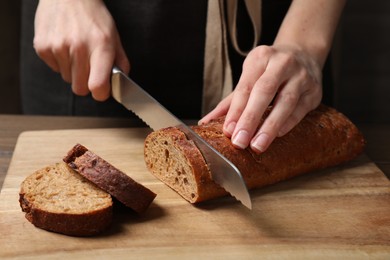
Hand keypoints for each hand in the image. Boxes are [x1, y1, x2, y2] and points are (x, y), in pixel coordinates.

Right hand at [33, 0, 129, 100]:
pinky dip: (60, 62)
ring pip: (67, 79)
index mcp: (101, 47)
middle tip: (89, 69)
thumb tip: (122, 84)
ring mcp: (58, 47)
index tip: (102, 90)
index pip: (98, 86)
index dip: (101, 93)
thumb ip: (121, 62)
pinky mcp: (42, 46)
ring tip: (76, 51)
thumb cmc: (93, 17)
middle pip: (80, 89)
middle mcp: (79, 47)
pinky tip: (64, 45)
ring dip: (72, 71)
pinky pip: (54, 68)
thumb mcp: (114, 36)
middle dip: (86, 84)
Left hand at [200, 44, 321, 152]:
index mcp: (260, 58)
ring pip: (286, 102)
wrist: (304, 54)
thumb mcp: (249, 76)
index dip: (236, 110)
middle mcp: (282, 63)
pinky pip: (300, 109)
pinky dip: (288, 123)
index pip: (245, 87)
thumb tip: (206, 123)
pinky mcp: (315, 90)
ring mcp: (301, 76)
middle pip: (265, 92)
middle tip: (240, 141)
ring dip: (270, 126)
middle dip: (250, 118)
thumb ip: (230, 102)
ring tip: (257, 145)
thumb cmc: (269, 70)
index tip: (228, 131)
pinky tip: (278, 135)